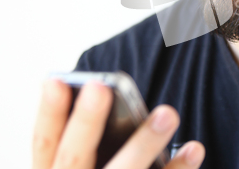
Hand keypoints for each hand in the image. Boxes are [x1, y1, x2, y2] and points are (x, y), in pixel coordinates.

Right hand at [32, 79, 204, 168]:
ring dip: (144, 144)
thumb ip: (84, 145)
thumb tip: (105, 95)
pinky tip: (194, 148)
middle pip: (74, 157)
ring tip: (168, 113)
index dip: (48, 113)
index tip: (57, 81)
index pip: (44, 142)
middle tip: (100, 88)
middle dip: (86, 122)